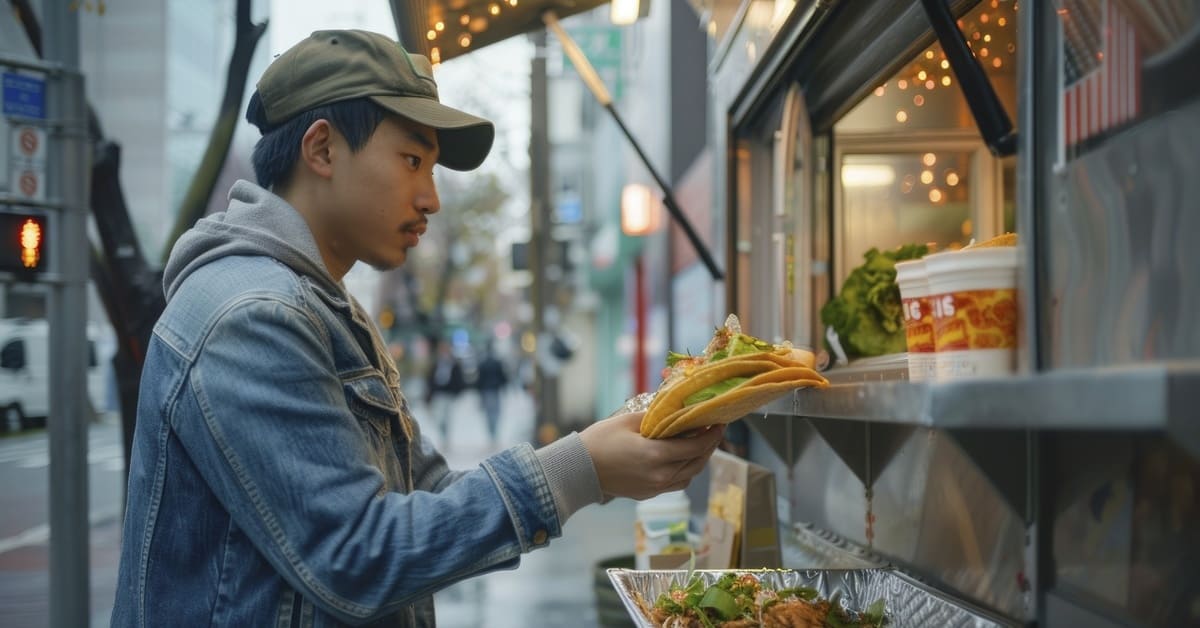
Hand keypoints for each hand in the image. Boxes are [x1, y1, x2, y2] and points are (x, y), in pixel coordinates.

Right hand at [579, 412, 723, 500]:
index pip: (696, 446)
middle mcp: (661, 475)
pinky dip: (685, 471)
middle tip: (714, 430)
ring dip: (699, 460)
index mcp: (657, 455)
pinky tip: (682, 459)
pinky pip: (676, 483)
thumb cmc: (601, 440)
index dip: (712, 435)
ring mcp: (655, 488)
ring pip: (689, 475)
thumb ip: (659, 418)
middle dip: (709, 446)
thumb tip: (680, 412)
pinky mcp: (649, 494)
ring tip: (700, 444)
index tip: (719, 423)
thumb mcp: (630, 420)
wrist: (579, 469)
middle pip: (697, 462)